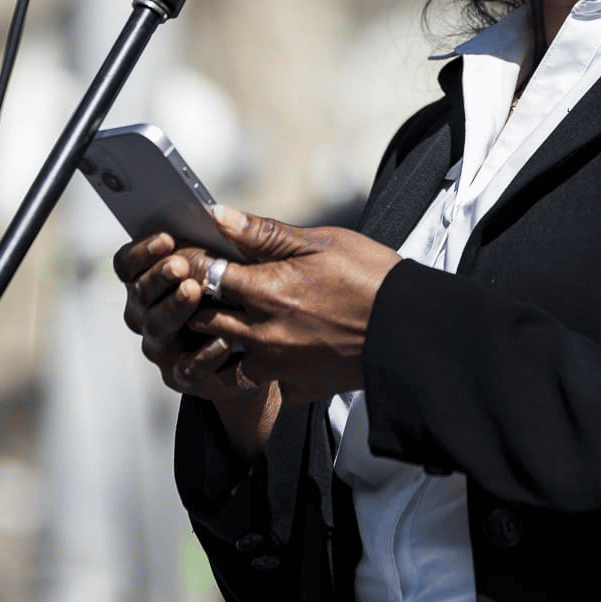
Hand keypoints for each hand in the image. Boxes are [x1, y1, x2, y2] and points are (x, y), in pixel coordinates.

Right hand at [113, 232, 267, 404]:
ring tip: (194, 291)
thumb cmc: (240, 293)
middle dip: (158, 278)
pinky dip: (205, 355)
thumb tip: (217, 212)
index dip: (141, 252)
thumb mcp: (237, 262)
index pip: (127, 265)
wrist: (257, 348)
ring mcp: (162, 347)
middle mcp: (147, 314)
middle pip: (139, 295)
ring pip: (158, 328)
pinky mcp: (184, 376)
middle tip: (178, 265)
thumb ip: (224, 240)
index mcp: (150, 282)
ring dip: (174, 309)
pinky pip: (189, 368)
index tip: (167, 237)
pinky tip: (224, 340)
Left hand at [190, 206, 403, 403]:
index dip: (191, 264)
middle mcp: (264, 333)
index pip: (203, 276)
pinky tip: (265, 355)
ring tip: (221, 329)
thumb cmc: (372, 277)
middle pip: (204, 320)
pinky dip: (258, 370)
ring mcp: (279, 366)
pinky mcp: (298, 387)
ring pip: (223, 360)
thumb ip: (264, 233)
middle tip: (197, 292)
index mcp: (267, 291)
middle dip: (196, 304)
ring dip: (217, 344)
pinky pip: (263, 384)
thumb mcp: (321, 242)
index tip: (189, 259)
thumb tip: (216, 214)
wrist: (412, 330)